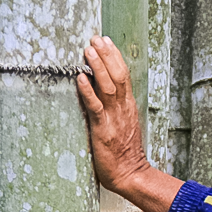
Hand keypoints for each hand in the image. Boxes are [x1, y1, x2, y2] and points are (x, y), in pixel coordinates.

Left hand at [76, 35, 149, 194]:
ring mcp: (114, 119)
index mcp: (128, 106)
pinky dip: (88, 92)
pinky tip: (80, 79)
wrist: (131, 173)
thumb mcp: (124, 124)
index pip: (124, 75)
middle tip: (96, 38)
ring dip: (98, 67)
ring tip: (89, 50)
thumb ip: (116, 108)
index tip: (106, 41)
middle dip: (107, 55)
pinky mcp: (104, 130)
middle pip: (118, 76)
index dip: (115, 56)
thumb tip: (103, 91)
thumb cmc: (125, 152)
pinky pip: (96, 108)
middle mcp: (123, 109)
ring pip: (108, 87)